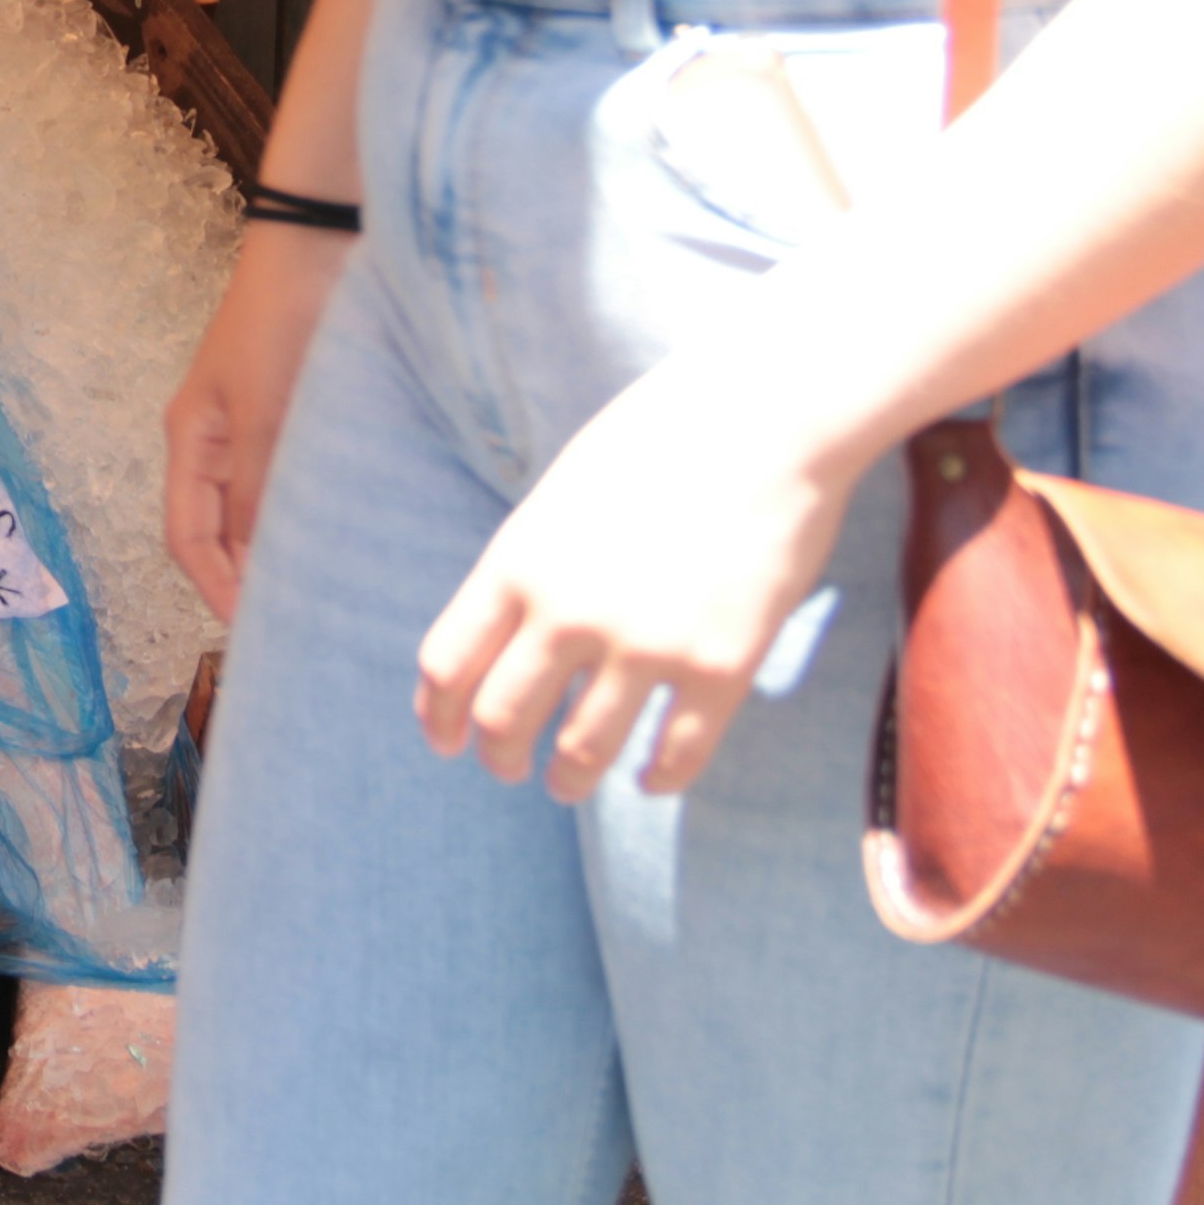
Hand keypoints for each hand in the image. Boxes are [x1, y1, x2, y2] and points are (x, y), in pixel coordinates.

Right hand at [163, 221, 355, 617]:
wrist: (318, 245)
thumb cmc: (278, 322)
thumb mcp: (265, 412)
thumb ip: (257, 488)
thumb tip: (254, 565)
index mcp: (191, 441)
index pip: (187, 537)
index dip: (214, 587)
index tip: (253, 630)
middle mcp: (217, 442)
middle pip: (218, 530)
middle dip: (244, 579)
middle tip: (292, 623)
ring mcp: (256, 428)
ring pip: (257, 509)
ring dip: (278, 548)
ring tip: (318, 589)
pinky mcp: (296, 415)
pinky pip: (292, 481)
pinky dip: (307, 514)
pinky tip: (340, 534)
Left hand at [413, 364, 862, 799]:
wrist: (765, 422)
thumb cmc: (659, 441)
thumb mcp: (561, 495)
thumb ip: (529, 566)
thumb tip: (507, 635)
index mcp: (519, 561)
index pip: (447, 664)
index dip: (438, 716)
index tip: (446, 741)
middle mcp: (569, 611)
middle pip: (503, 718)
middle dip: (498, 757)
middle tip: (508, 768)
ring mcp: (645, 644)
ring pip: (583, 752)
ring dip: (569, 780)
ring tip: (569, 783)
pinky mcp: (720, 666)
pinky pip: (677, 755)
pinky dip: (658, 780)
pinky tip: (651, 781)